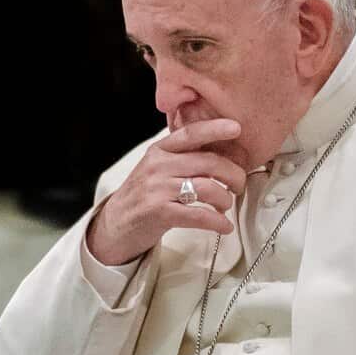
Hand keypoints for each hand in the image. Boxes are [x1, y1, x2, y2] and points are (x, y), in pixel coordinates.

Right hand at [86, 119, 247, 264]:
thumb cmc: (144, 195)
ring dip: (226, 199)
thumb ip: (183, 157)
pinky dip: (217, 222)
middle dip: (233, 174)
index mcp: (159, 150)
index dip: (215, 128)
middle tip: (239, 184)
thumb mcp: (157, 168)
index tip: (236, 127)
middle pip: (209, 162)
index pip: (190, 133)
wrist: (116, 224)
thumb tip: (221, 151)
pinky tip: (224, 226)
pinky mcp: (160, 213)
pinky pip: (199, 215)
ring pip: (208, 188)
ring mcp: (158, 189)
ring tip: (226, 205)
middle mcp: (158, 166)